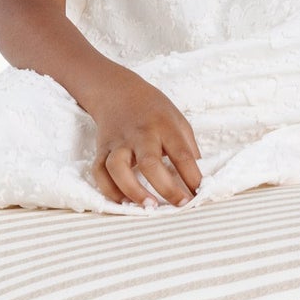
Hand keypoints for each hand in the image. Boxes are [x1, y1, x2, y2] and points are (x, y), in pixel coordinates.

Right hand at [87, 71, 203, 206]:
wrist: (118, 92)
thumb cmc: (154, 111)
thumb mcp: (179, 121)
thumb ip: (188, 149)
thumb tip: (197, 180)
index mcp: (165, 126)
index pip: (182, 154)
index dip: (192, 176)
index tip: (199, 194)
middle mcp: (140, 135)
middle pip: (150, 163)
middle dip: (166, 187)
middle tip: (179, 204)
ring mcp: (118, 142)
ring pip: (117, 168)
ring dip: (132, 190)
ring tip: (148, 206)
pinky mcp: (101, 150)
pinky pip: (99, 172)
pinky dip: (109, 190)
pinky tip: (123, 202)